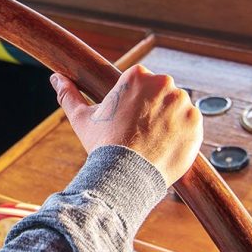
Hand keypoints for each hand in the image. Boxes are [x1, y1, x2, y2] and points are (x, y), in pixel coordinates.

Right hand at [50, 65, 202, 184]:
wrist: (126, 175)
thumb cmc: (102, 145)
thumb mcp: (81, 118)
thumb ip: (69, 94)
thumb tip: (55, 78)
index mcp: (138, 76)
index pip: (141, 82)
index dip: (134, 102)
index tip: (128, 119)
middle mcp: (163, 84)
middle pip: (161, 93)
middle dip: (153, 109)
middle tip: (140, 133)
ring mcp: (182, 103)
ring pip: (177, 108)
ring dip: (169, 120)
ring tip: (153, 142)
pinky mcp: (196, 123)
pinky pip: (191, 124)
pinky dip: (183, 134)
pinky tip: (166, 146)